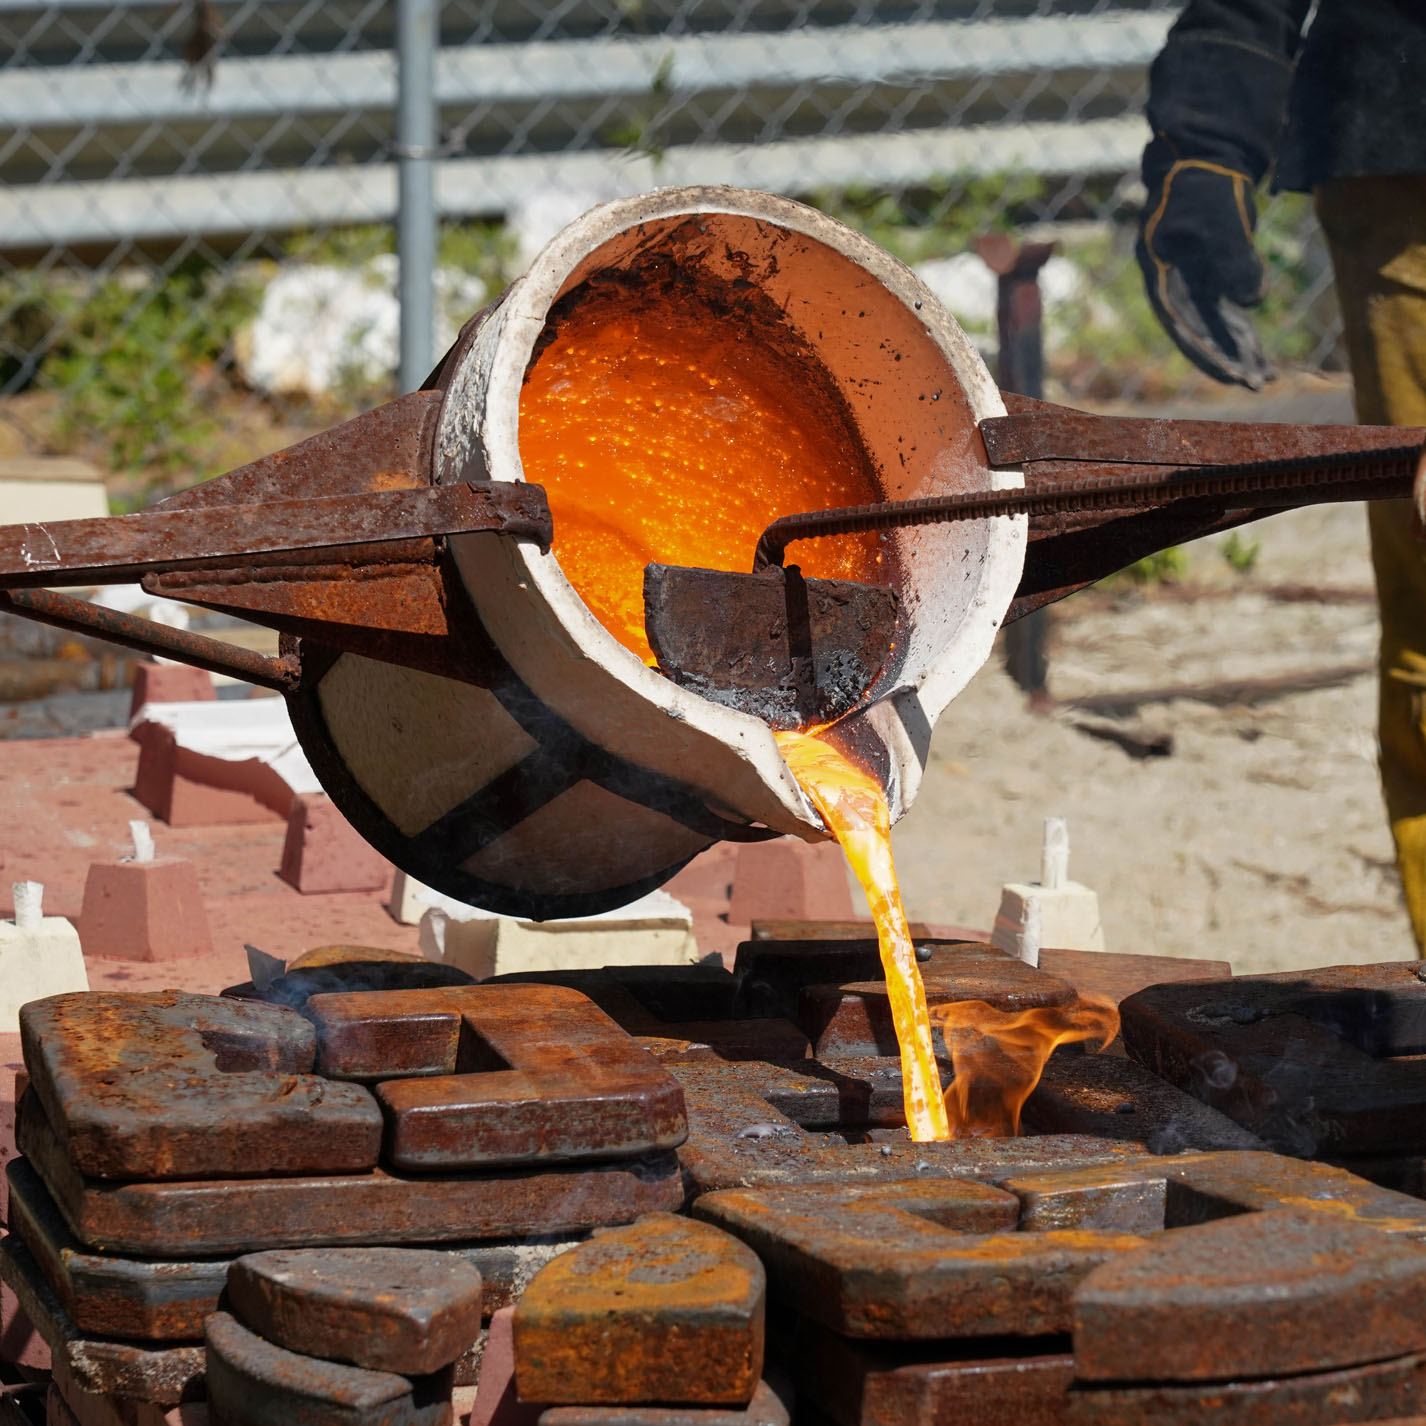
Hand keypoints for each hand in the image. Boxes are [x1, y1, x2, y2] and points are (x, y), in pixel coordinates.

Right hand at [1136, 158, 1274, 389]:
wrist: (1207, 159)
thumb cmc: (1202, 186)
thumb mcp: (1217, 219)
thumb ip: (1234, 259)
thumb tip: (1253, 303)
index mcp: (1162, 277)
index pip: (1181, 324)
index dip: (1203, 351)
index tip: (1227, 372)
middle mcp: (1175, 289)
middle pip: (1199, 333)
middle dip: (1225, 360)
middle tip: (1252, 383)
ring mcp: (1195, 286)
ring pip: (1217, 329)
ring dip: (1239, 353)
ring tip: (1265, 378)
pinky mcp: (1216, 279)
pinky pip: (1231, 315)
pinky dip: (1246, 335)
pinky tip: (1264, 357)